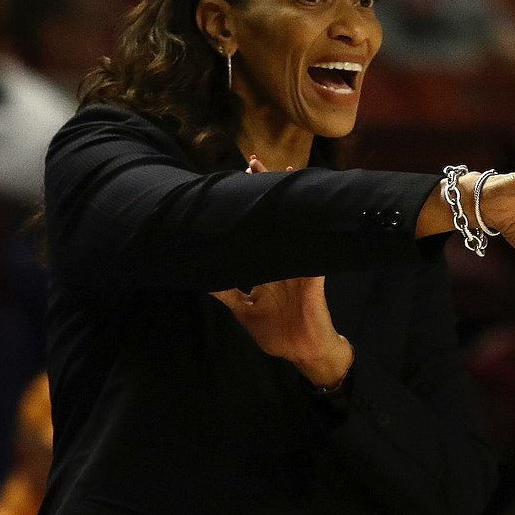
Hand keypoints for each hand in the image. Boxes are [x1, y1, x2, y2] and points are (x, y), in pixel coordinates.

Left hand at [210, 157, 352, 387]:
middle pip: (274, 217)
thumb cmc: (278, 332)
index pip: (256, 228)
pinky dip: (308, 235)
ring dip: (290, 199)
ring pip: (293, 225)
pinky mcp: (312, 278)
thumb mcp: (245, 312)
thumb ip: (227, 293)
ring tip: (285, 172)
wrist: (304, 351)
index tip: (238, 180)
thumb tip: (202, 281)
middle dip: (266, 188)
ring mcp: (299, 266)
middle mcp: (283, 260)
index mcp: (268, 265)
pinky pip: (310, 254)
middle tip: (254, 162)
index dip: (248, 205)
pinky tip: (306, 213)